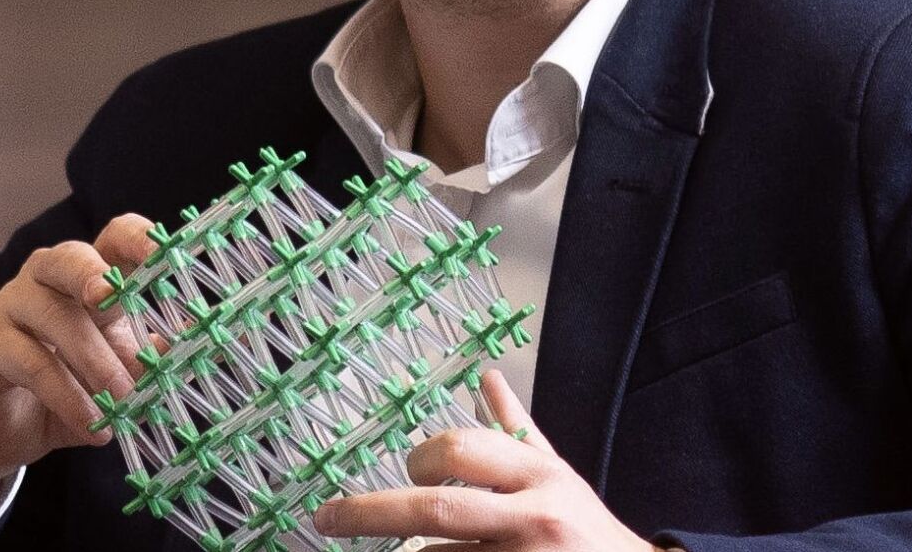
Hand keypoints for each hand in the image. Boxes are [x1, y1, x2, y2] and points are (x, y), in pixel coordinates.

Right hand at [0, 214, 161, 526]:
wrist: (4, 430)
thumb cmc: (71, 387)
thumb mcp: (123, 372)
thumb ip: (159, 355)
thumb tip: (212, 338)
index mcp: (89, 275)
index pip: (113, 237)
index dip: (139, 239)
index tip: (166, 252)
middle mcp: (46, 279)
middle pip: (69, 257)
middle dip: (94, 275)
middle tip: (116, 301)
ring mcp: (11, 308)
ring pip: (53, 316)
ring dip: (93, 359)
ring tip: (122, 398)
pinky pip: (28, 362)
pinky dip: (66, 395)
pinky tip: (91, 424)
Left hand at [313, 369, 661, 551]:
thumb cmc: (584, 529)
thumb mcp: (556, 472)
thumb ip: (516, 429)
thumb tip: (486, 377)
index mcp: (539, 474)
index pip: (462, 448)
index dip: (420, 458)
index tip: (406, 470)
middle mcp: (532, 518)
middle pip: (435, 509)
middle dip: (369, 513)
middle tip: (327, 518)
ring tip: (408, 550)